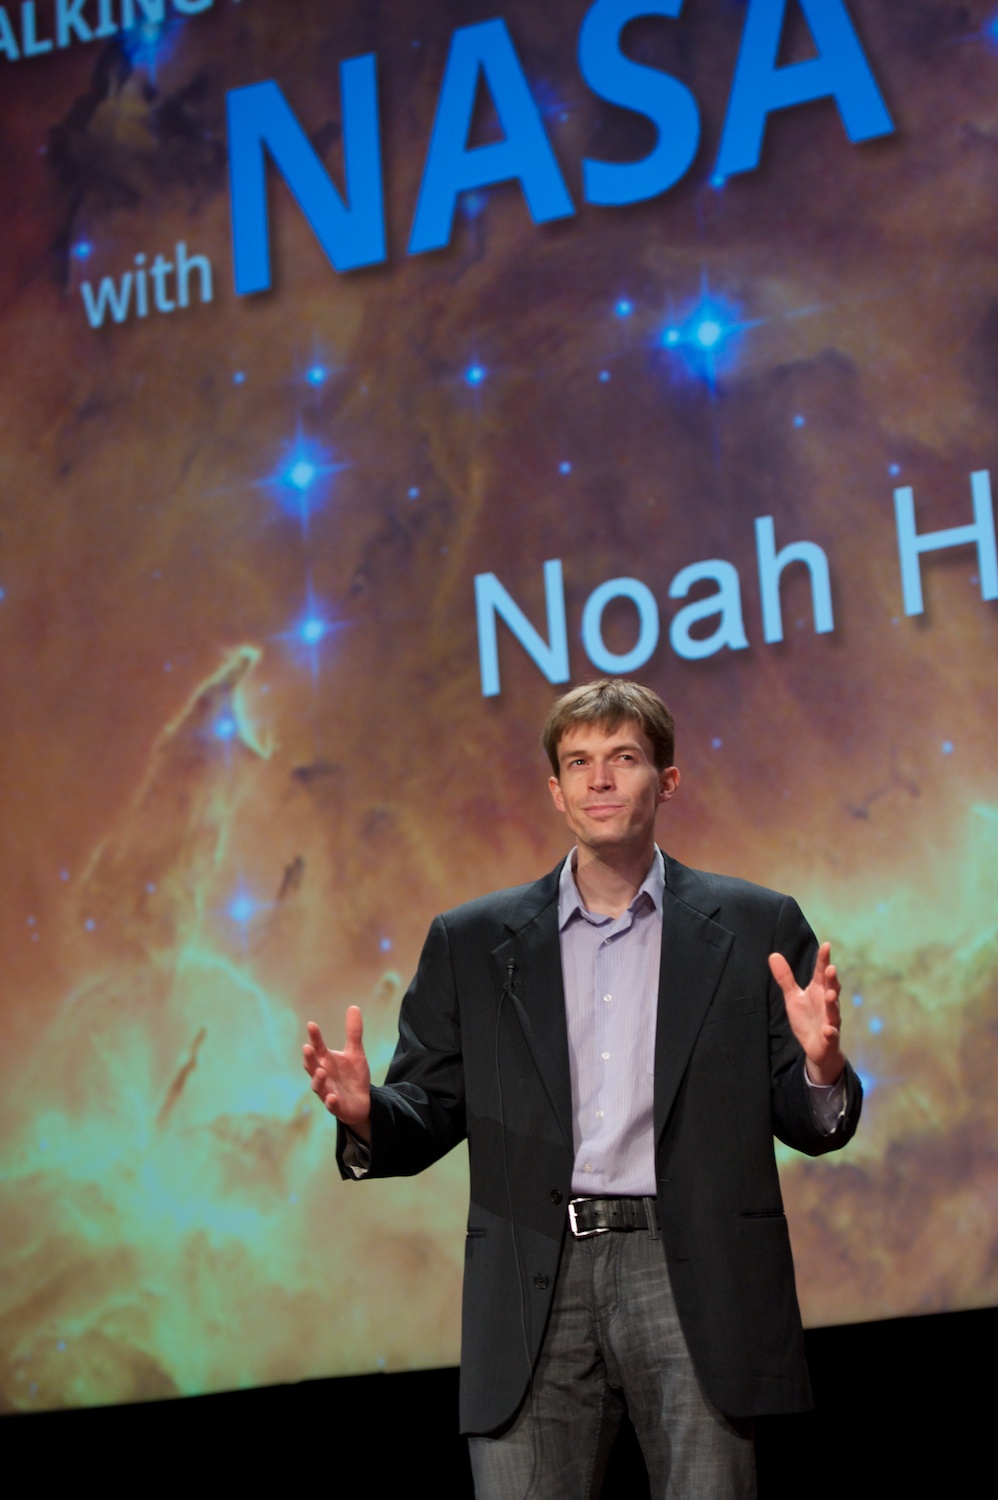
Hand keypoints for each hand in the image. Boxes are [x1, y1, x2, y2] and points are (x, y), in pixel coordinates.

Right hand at [303, 1006, 371, 1140]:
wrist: (362, 1102)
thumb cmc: (353, 1076)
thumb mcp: (355, 1052)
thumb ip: (353, 1032)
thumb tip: (354, 1007)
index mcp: (326, 1061)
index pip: (318, 1048)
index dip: (314, 1037)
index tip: (311, 1025)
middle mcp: (323, 1076)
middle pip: (312, 1067)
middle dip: (309, 1058)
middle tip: (307, 1048)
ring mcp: (328, 1092)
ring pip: (318, 1087)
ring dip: (318, 1080)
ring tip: (320, 1071)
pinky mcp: (337, 1107)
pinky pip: (332, 1105)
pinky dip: (331, 1102)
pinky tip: (332, 1097)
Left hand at [768, 942, 843, 1085]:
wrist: (817, 1047)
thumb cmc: (807, 1019)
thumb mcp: (793, 998)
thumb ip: (785, 978)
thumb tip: (773, 955)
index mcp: (818, 991)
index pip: (821, 973)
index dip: (824, 960)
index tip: (827, 945)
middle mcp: (827, 1003)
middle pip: (831, 988)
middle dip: (832, 979)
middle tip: (831, 968)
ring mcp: (830, 1020)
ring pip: (833, 1010)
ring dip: (832, 1002)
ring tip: (830, 994)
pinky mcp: (829, 1038)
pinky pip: (832, 1034)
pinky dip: (831, 1032)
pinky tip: (828, 1030)